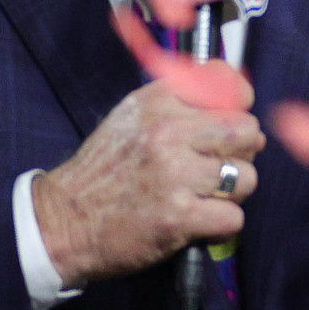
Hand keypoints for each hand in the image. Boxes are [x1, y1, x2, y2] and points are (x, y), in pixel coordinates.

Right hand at [31, 78, 263, 289]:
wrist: (61, 222)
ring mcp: (175, 176)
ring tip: (204, 197)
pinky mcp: (178, 217)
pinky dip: (220, 225)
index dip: (239, 105)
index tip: (230, 121)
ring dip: (232, 193)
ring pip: (246, 177)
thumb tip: (237, 97)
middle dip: (242, 151)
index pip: (228, 85)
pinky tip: (198, 222)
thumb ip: (179, 102)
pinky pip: (233, 218)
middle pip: (247, 131)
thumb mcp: (132, 117)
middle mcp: (169, 132)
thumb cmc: (103, 171)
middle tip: (219, 166)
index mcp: (159, 103)